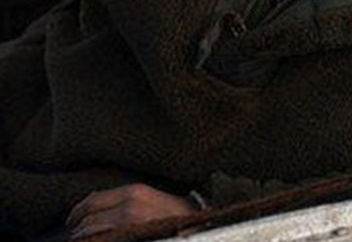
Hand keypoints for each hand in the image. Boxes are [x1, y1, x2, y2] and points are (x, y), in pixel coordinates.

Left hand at [66, 183, 197, 237]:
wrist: (202, 226)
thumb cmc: (179, 216)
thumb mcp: (154, 200)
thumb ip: (128, 200)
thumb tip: (92, 209)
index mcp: (136, 192)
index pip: (92, 201)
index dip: (78, 212)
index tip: (72, 221)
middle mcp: (131, 207)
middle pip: (87, 218)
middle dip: (78, 229)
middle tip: (76, 235)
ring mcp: (131, 226)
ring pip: (89, 233)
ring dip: (84, 238)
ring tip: (84, 240)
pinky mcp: (133, 237)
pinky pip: (103, 240)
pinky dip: (96, 241)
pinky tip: (100, 241)